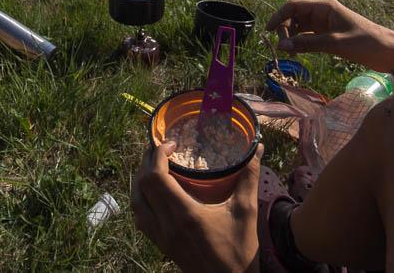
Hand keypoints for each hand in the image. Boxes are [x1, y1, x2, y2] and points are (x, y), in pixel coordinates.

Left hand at [131, 141, 261, 272]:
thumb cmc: (240, 250)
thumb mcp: (246, 212)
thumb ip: (248, 177)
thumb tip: (257, 148)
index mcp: (185, 214)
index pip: (156, 177)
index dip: (157, 155)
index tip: (171, 143)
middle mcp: (166, 225)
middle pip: (142, 185)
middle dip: (147, 162)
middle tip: (162, 149)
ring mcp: (161, 237)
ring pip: (136, 202)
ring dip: (140, 180)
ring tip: (155, 167)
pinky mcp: (161, 245)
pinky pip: (140, 218)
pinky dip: (141, 200)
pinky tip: (154, 194)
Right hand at [266, 0, 393, 72]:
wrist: (391, 52)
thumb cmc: (367, 43)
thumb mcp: (336, 43)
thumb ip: (307, 44)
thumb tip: (281, 46)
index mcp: (325, 8)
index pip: (293, 6)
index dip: (278, 17)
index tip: (268, 32)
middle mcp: (323, 14)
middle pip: (294, 17)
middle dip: (285, 30)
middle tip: (284, 49)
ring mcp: (326, 25)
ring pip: (300, 28)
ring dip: (292, 38)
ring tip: (290, 54)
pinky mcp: (330, 36)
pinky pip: (308, 37)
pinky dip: (301, 44)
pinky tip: (298, 54)